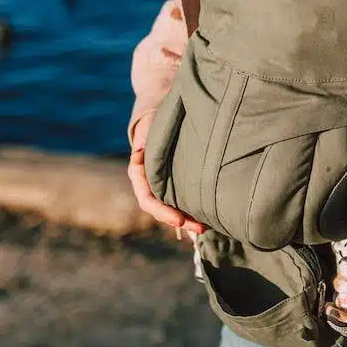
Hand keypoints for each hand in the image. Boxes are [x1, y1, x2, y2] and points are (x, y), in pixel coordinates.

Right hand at [127, 115, 205, 234]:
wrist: (158, 117)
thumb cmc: (154, 122)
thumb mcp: (149, 127)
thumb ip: (146, 137)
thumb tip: (141, 148)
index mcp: (139, 173)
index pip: (148, 200)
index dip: (163, 212)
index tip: (180, 220)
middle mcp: (148, 183)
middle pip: (161, 211)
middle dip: (180, 222)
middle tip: (200, 229)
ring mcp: (161, 186)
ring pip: (171, 210)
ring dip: (188, 221)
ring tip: (206, 228)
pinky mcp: (173, 185)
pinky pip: (180, 203)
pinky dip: (191, 212)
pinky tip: (207, 219)